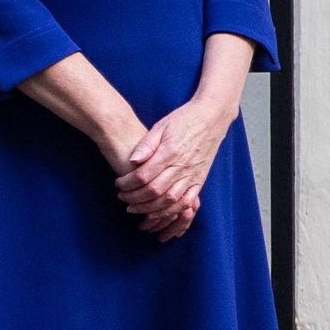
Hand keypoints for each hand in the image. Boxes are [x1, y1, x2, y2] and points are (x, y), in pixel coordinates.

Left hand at [117, 93, 235, 239]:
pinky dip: (173, 211)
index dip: (127, 183)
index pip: (143, 176)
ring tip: (136, 208)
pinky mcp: (200, 179)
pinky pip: (187, 201)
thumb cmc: (183, 120)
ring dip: (150, 209)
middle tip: (122, 198)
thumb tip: (132, 161)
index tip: (118, 184)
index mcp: (170, 151)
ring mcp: (193, 175)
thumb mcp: (161, 126)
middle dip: (134, 198)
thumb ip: (146, 144)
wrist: (212, 117)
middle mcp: (182, 166)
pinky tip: (159, 212)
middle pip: (154, 191)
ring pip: (170, 200)